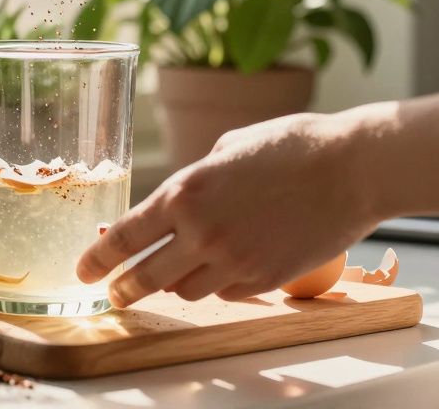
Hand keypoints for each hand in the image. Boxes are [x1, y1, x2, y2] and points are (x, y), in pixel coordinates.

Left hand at [76, 113, 381, 307]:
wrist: (354, 169)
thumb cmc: (294, 146)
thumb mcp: (229, 147)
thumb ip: (197, 179)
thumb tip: (183, 197)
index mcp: (185, 192)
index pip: (125, 236)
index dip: (98, 257)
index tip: (84, 270)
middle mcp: (201, 232)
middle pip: (145, 277)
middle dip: (124, 288)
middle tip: (115, 293)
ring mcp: (234, 261)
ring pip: (185, 289)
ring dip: (177, 281)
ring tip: (180, 268)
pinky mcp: (264, 280)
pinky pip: (225, 292)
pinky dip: (219, 283)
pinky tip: (230, 263)